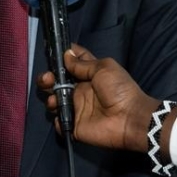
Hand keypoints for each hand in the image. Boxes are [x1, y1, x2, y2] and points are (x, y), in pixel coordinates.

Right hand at [37, 44, 157, 153]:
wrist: (129, 118)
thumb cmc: (119, 89)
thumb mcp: (104, 68)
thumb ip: (83, 64)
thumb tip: (66, 55)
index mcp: (87, 75)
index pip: (72, 63)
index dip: (62, 56)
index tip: (53, 52)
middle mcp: (79, 90)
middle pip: (56, 82)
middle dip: (47, 78)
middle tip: (48, 79)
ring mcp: (76, 108)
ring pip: (54, 101)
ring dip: (49, 98)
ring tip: (54, 100)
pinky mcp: (74, 125)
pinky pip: (59, 121)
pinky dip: (57, 118)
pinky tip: (61, 114)